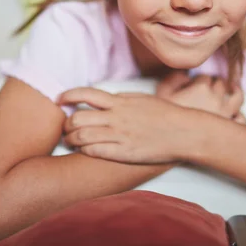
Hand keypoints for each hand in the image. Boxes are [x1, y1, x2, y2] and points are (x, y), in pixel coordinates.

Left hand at [58, 88, 200, 163]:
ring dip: (71, 139)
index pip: (86, 94)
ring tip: (70, 142)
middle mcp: (117, 117)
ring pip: (82, 136)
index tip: (60, 100)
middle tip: (65, 128)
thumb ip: (123, 99)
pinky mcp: (124, 152)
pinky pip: (95, 151)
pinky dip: (84, 150)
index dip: (68, 96)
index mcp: (120, 101)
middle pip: (78, 117)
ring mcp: (120, 135)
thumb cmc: (166, 115)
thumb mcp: (142, 99)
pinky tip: (83, 151)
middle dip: (67, 123)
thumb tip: (108, 98)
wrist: (185, 132)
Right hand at [156, 71, 245, 123]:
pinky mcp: (229, 129)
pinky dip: (239, 114)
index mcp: (202, 88)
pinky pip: (241, 119)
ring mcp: (226, 114)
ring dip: (234, 90)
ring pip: (238, 97)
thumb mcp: (162, 92)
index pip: (205, 76)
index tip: (195, 84)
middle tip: (210, 86)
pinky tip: (234, 113)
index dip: (199, 79)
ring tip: (231, 89)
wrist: (169, 141)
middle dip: (215, 82)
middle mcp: (217, 99)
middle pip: (222, 83)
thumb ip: (175, 77)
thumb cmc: (165, 118)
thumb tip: (186, 74)